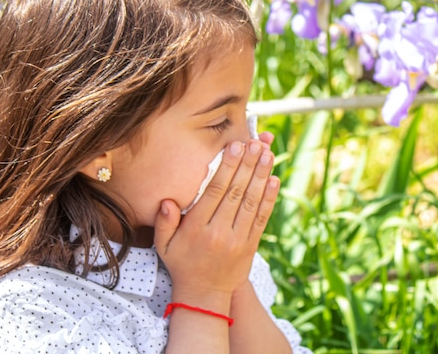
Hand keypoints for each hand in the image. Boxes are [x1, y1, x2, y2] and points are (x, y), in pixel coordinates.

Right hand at [154, 139, 278, 302]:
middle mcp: (220, 232)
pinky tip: (274, 179)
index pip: (214, 192)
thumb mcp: (164, 245)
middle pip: (236, 192)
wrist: (205, 295)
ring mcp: (238, 239)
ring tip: (267, 153)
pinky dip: (269, 198)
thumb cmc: (182, 264)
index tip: (235, 147)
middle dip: (247, 165)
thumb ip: (164, 222)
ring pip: (252, 202)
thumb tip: (167, 201)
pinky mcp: (251, 244)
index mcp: (197, 228)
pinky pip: (262, 218)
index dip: (227, 167)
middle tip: (256, 142)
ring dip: (261, 175)